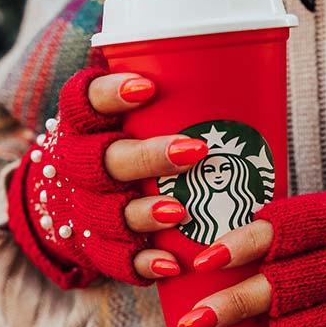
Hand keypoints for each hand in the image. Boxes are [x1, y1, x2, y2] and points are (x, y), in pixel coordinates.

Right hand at [7, 67, 209, 287]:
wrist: (87, 196)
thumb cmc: (132, 140)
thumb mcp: (140, 112)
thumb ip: (176, 91)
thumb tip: (247, 61)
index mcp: (84, 123)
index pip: (82, 101)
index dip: (108, 94)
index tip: (146, 87)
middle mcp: (77, 164)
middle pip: (101, 161)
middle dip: (146, 157)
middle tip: (194, 152)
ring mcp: (85, 208)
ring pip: (107, 212)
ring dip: (144, 212)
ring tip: (182, 211)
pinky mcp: (97, 247)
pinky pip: (114, 260)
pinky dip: (142, 264)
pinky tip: (171, 265)